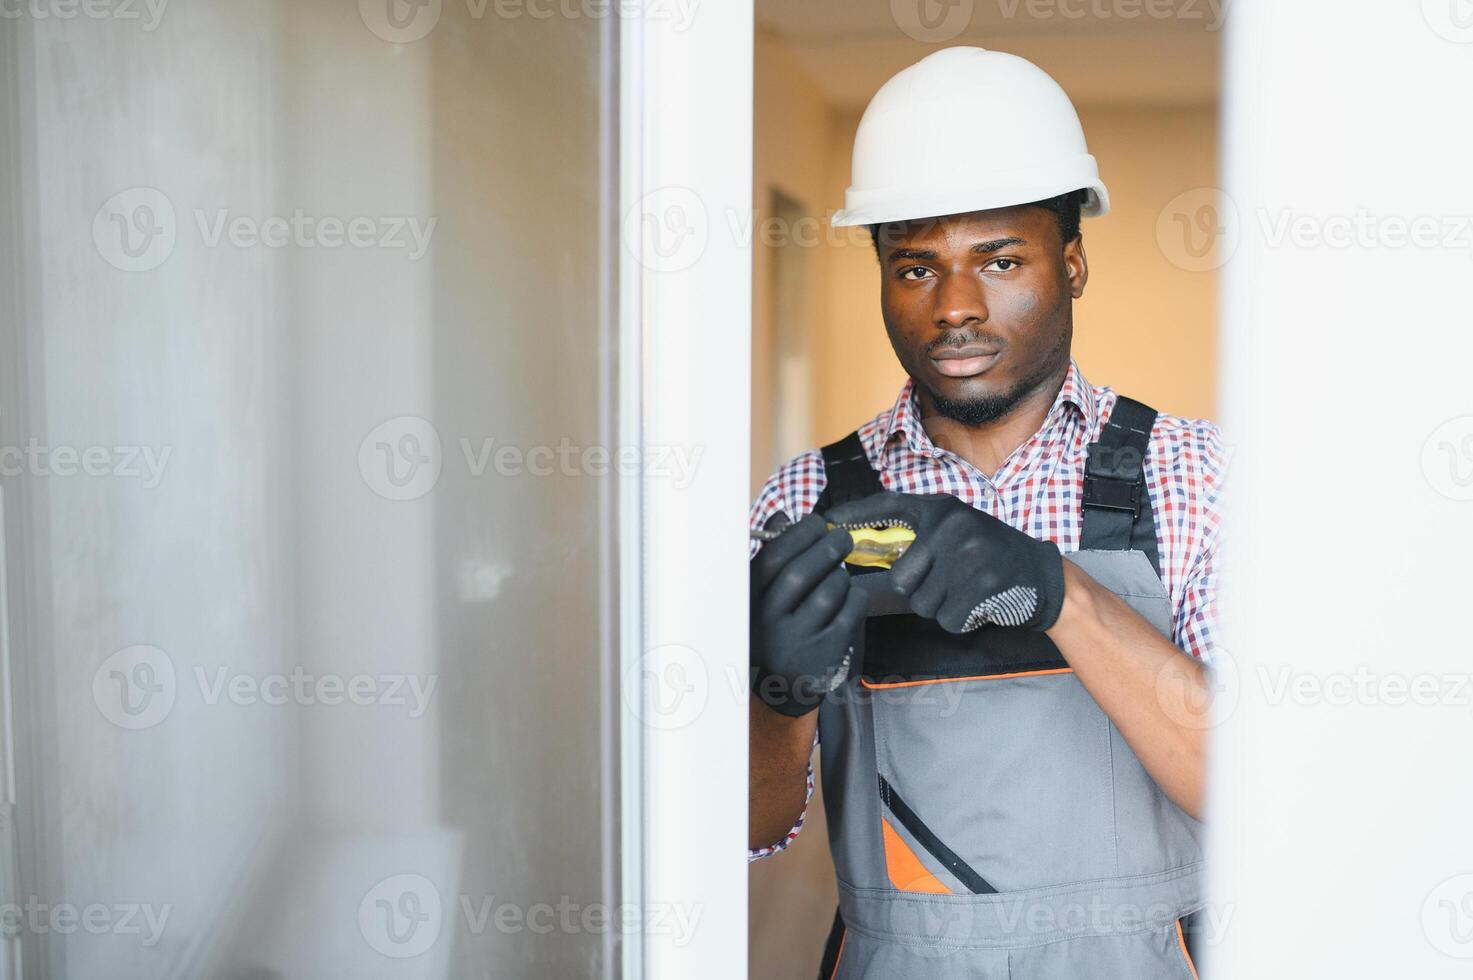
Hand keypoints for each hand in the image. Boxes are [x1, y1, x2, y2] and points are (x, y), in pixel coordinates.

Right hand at [750, 512, 869, 716]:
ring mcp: (799, 640)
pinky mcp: (828, 653)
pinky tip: (849, 595)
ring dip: (841, 573)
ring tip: (839, 573)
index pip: (773, 559)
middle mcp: (769, 623)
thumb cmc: (772, 625)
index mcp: (750, 603)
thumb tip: (783, 518)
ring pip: (830, 590)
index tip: (815, 523)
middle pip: (801, 573)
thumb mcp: (760, 595)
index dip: (798, 534)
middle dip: (826, 546)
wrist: (781, 685)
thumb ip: (770, 555)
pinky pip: (851, 611)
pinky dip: (856, 596)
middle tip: (841, 536)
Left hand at [822, 491, 1064, 633]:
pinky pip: (948, 618)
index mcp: (940, 509)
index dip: (853, 515)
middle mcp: (951, 525)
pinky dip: (960, 620)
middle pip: (902, 578)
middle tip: (946, 584)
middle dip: (918, 592)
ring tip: (966, 590)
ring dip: (941, 606)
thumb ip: (913, 546)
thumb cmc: (987, 558)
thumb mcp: (953, 537)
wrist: (1043, 576)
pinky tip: (978, 603)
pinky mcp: (984, 583)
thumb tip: (861, 567)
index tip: (825, 524)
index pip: (886, 505)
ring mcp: (969, 553)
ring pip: (924, 602)